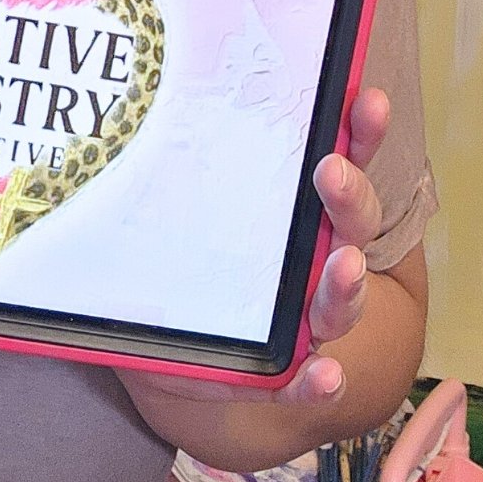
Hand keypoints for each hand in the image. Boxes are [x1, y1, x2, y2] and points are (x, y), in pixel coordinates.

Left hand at [117, 88, 391, 412]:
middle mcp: (314, 260)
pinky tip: (326, 375)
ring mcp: (304, 317)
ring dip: (348, 283)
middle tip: (331, 170)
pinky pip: (305, 379)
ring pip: (340, 299)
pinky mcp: (279, 372)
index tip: (368, 101)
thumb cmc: (186, 261)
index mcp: (300, 211)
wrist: (174, 344)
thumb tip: (114, 102)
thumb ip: (167, 164)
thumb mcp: (175, 206)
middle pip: (351, 225)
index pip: (343, 162)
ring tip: (345, 266)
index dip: (361, 133)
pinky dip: (320, 380)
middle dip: (349, 196)